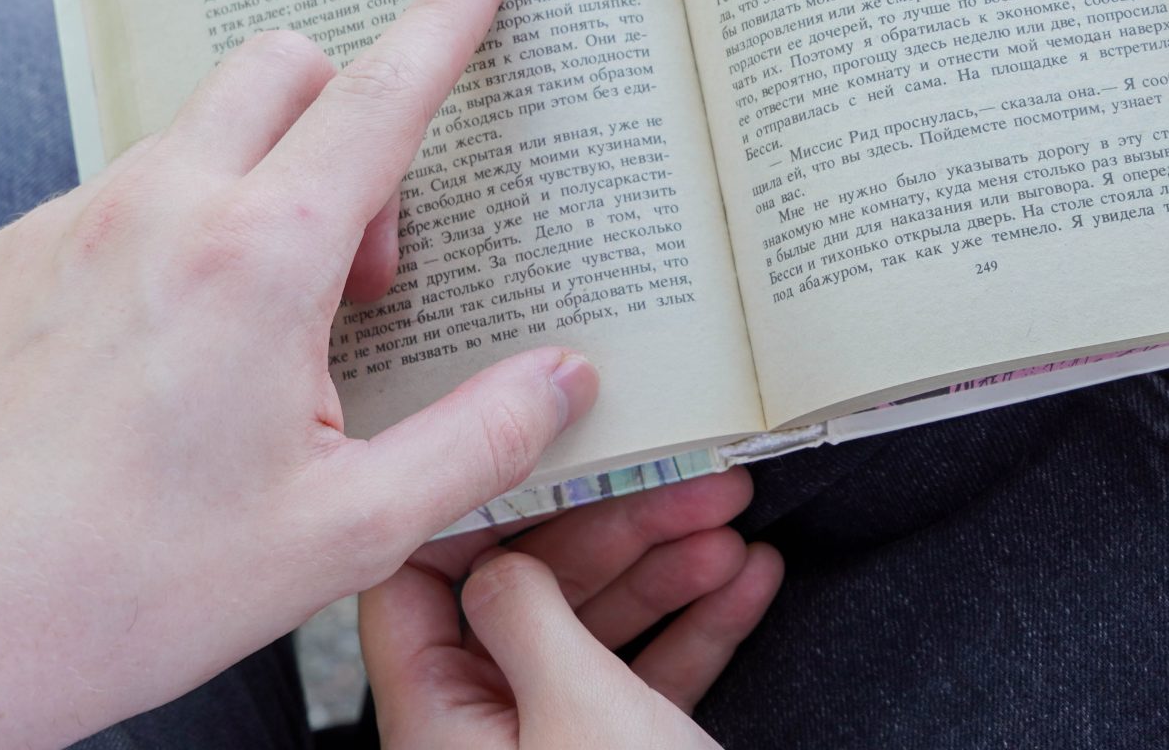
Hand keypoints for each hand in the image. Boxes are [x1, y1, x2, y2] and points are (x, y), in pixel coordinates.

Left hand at [0, 0, 599, 746]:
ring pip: (188, 138)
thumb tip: (567, 377)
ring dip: (249, 191)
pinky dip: (157, 246)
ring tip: (248, 346)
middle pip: (279, 69)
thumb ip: (480, 440)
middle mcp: (156, 209)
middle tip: (358, 270)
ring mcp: (60, 226)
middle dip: (344, 116)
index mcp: (259, 260)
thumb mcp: (346, 533)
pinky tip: (143, 372)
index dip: (444, 25)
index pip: (379, 96)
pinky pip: (104, 203)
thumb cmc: (136, 590)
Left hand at [362, 469, 782, 747]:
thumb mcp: (575, 708)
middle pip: (529, 592)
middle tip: (693, 480)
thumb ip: (528, 612)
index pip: (420, 579)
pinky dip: (697, 627)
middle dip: (618, 530)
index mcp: (433, 718)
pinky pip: (646, 677)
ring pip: (598, 629)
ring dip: (670, 569)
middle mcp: (481, 732)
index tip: (552, 447)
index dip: (483, 505)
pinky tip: (748, 584)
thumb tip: (494, 552)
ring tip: (734, 525)